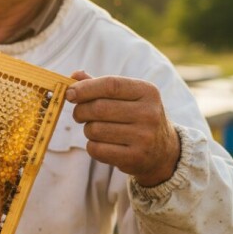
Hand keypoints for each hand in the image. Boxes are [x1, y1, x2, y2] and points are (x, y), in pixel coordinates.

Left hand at [66, 71, 179, 186]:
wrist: (163, 151)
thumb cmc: (136, 117)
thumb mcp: (127, 96)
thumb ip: (101, 85)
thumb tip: (74, 75)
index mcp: (147, 92)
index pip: (110, 85)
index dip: (85, 88)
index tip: (69, 93)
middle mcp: (149, 113)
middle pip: (98, 108)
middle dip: (81, 111)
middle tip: (80, 114)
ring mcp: (144, 137)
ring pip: (94, 130)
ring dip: (87, 129)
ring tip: (97, 130)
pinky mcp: (135, 158)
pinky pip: (96, 149)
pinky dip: (92, 146)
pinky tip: (103, 144)